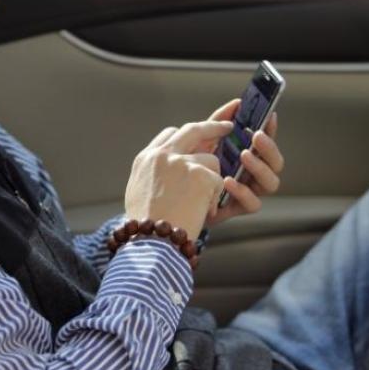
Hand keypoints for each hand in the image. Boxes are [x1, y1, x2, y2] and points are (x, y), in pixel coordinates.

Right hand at [125, 120, 232, 239]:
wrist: (153, 243)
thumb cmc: (147, 229)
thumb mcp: (140, 195)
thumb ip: (154, 175)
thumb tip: (167, 172)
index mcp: (145, 159)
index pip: (169, 136)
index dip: (187, 136)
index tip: (199, 135)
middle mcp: (161, 155)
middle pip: (192, 130)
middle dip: (213, 126)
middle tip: (228, 127)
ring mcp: (181, 162)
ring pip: (211, 160)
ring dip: (213, 182)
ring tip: (200, 206)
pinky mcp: (199, 174)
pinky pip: (219, 180)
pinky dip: (215, 199)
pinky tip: (203, 213)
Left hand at [201, 99, 284, 225]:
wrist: (177, 198)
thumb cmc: (195, 167)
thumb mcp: (204, 141)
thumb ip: (219, 122)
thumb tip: (236, 103)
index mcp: (250, 156)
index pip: (267, 142)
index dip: (272, 129)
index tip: (270, 116)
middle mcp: (254, 174)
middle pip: (276, 163)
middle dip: (269, 148)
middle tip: (255, 136)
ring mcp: (250, 192)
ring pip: (271, 183)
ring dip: (260, 167)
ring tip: (244, 155)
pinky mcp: (239, 209)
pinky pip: (253, 204)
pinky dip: (243, 191)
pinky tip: (228, 181)